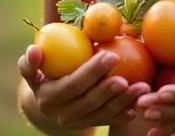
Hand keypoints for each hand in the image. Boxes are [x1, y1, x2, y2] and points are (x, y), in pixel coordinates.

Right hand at [18, 44, 151, 130]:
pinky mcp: (90, 124)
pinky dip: (123, 114)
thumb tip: (33, 50)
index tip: (111, 55)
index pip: (74, 84)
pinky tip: (137, 107)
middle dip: (110, 90)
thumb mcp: (32, 70)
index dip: (92, 71)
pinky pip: (109, 120)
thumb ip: (31, 62)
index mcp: (50, 98)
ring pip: (103, 113)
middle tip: (127, 77)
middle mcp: (63, 114)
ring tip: (143, 87)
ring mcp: (78, 122)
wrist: (47, 102)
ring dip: (124, 102)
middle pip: (90, 101)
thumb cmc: (44, 75)